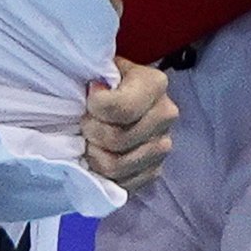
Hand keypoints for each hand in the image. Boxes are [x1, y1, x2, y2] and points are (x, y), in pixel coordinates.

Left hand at [78, 56, 176, 195]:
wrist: (109, 99)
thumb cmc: (98, 81)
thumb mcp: (96, 66)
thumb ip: (94, 71)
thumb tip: (93, 87)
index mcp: (154, 83)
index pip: (121, 108)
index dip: (94, 108)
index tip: (87, 100)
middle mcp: (166, 114)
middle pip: (117, 140)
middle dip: (90, 133)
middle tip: (84, 123)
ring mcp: (163, 145)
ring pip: (117, 166)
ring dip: (94, 155)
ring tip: (90, 141)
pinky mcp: (154, 170)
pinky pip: (124, 184)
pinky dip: (104, 175)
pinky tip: (99, 157)